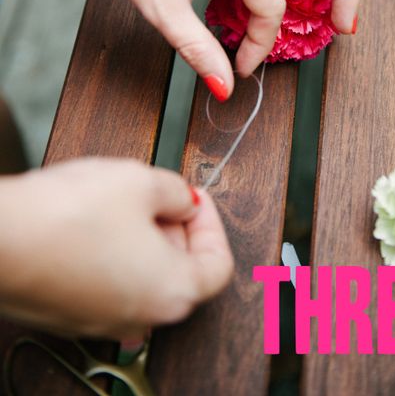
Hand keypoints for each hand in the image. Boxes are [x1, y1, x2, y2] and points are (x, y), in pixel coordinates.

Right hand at [0, 159, 232, 338]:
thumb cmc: (69, 215)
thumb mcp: (140, 180)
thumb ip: (178, 192)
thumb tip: (184, 200)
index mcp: (173, 292)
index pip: (218, 265)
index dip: (212, 223)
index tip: (196, 198)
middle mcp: (141, 317)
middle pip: (181, 272)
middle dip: (176, 227)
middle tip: (160, 194)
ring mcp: (102, 321)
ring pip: (144, 276)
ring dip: (145, 237)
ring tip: (123, 201)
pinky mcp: (72, 314)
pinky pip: (109, 283)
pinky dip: (115, 252)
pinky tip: (95, 220)